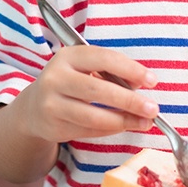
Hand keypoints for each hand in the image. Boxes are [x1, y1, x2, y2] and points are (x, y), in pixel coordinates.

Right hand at [14, 44, 158, 143]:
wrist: (34, 108)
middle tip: (152, 108)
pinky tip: (124, 126)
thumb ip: (110, 73)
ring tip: (144, 122)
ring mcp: (52, 104)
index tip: (151, 81)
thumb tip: (142, 86)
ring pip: (94, 116)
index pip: (103, 59)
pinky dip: (111, 129)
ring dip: (124, 120)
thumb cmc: (70, 83)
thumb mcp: (85, 68)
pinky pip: (89, 130)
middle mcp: (56, 78)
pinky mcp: (54, 126)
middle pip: (98, 90)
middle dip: (130, 101)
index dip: (130, 69)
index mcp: (68, 56)